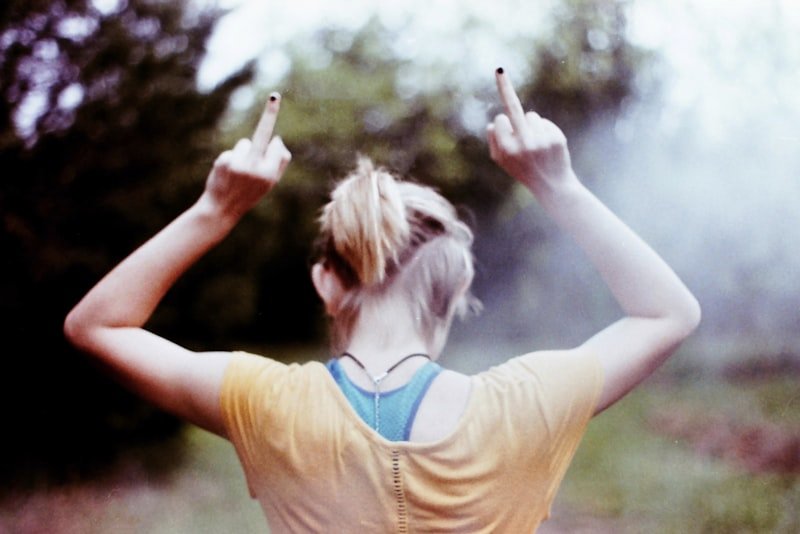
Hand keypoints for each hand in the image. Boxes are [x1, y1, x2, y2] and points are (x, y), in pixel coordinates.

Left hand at [203, 92, 291, 219]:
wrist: (222, 209)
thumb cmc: (249, 194)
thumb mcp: (268, 184)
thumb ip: (278, 164)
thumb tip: (277, 139)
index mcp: (270, 175)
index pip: (277, 146)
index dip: (275, 140)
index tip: (278, 109)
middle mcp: (255, 169)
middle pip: (264, 135)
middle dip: (270, 115)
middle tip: (275, 96)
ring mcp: (238, 164)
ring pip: (245, 144)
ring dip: (242, 153)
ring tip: (238, 173)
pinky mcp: (224, 161)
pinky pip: (232, 151)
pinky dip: (231, 159)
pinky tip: (227, 174)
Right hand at [487, 69, 577, 194]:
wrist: (552, 186)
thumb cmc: (523, 171)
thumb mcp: (502, 162)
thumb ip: (494, 142)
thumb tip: (494, 123)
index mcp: (506, 149)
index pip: (500, 119)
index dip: (502, 124)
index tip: (503, 126)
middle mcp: (523, 144)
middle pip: (513, 109)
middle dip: (504, 88)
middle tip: (499, 70)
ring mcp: (541, 140)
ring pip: (532, 116)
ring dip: (532, 126)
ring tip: (536, 146)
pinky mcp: (556, 138)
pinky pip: (545, 122)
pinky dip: (544, 130)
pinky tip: (547, 147)